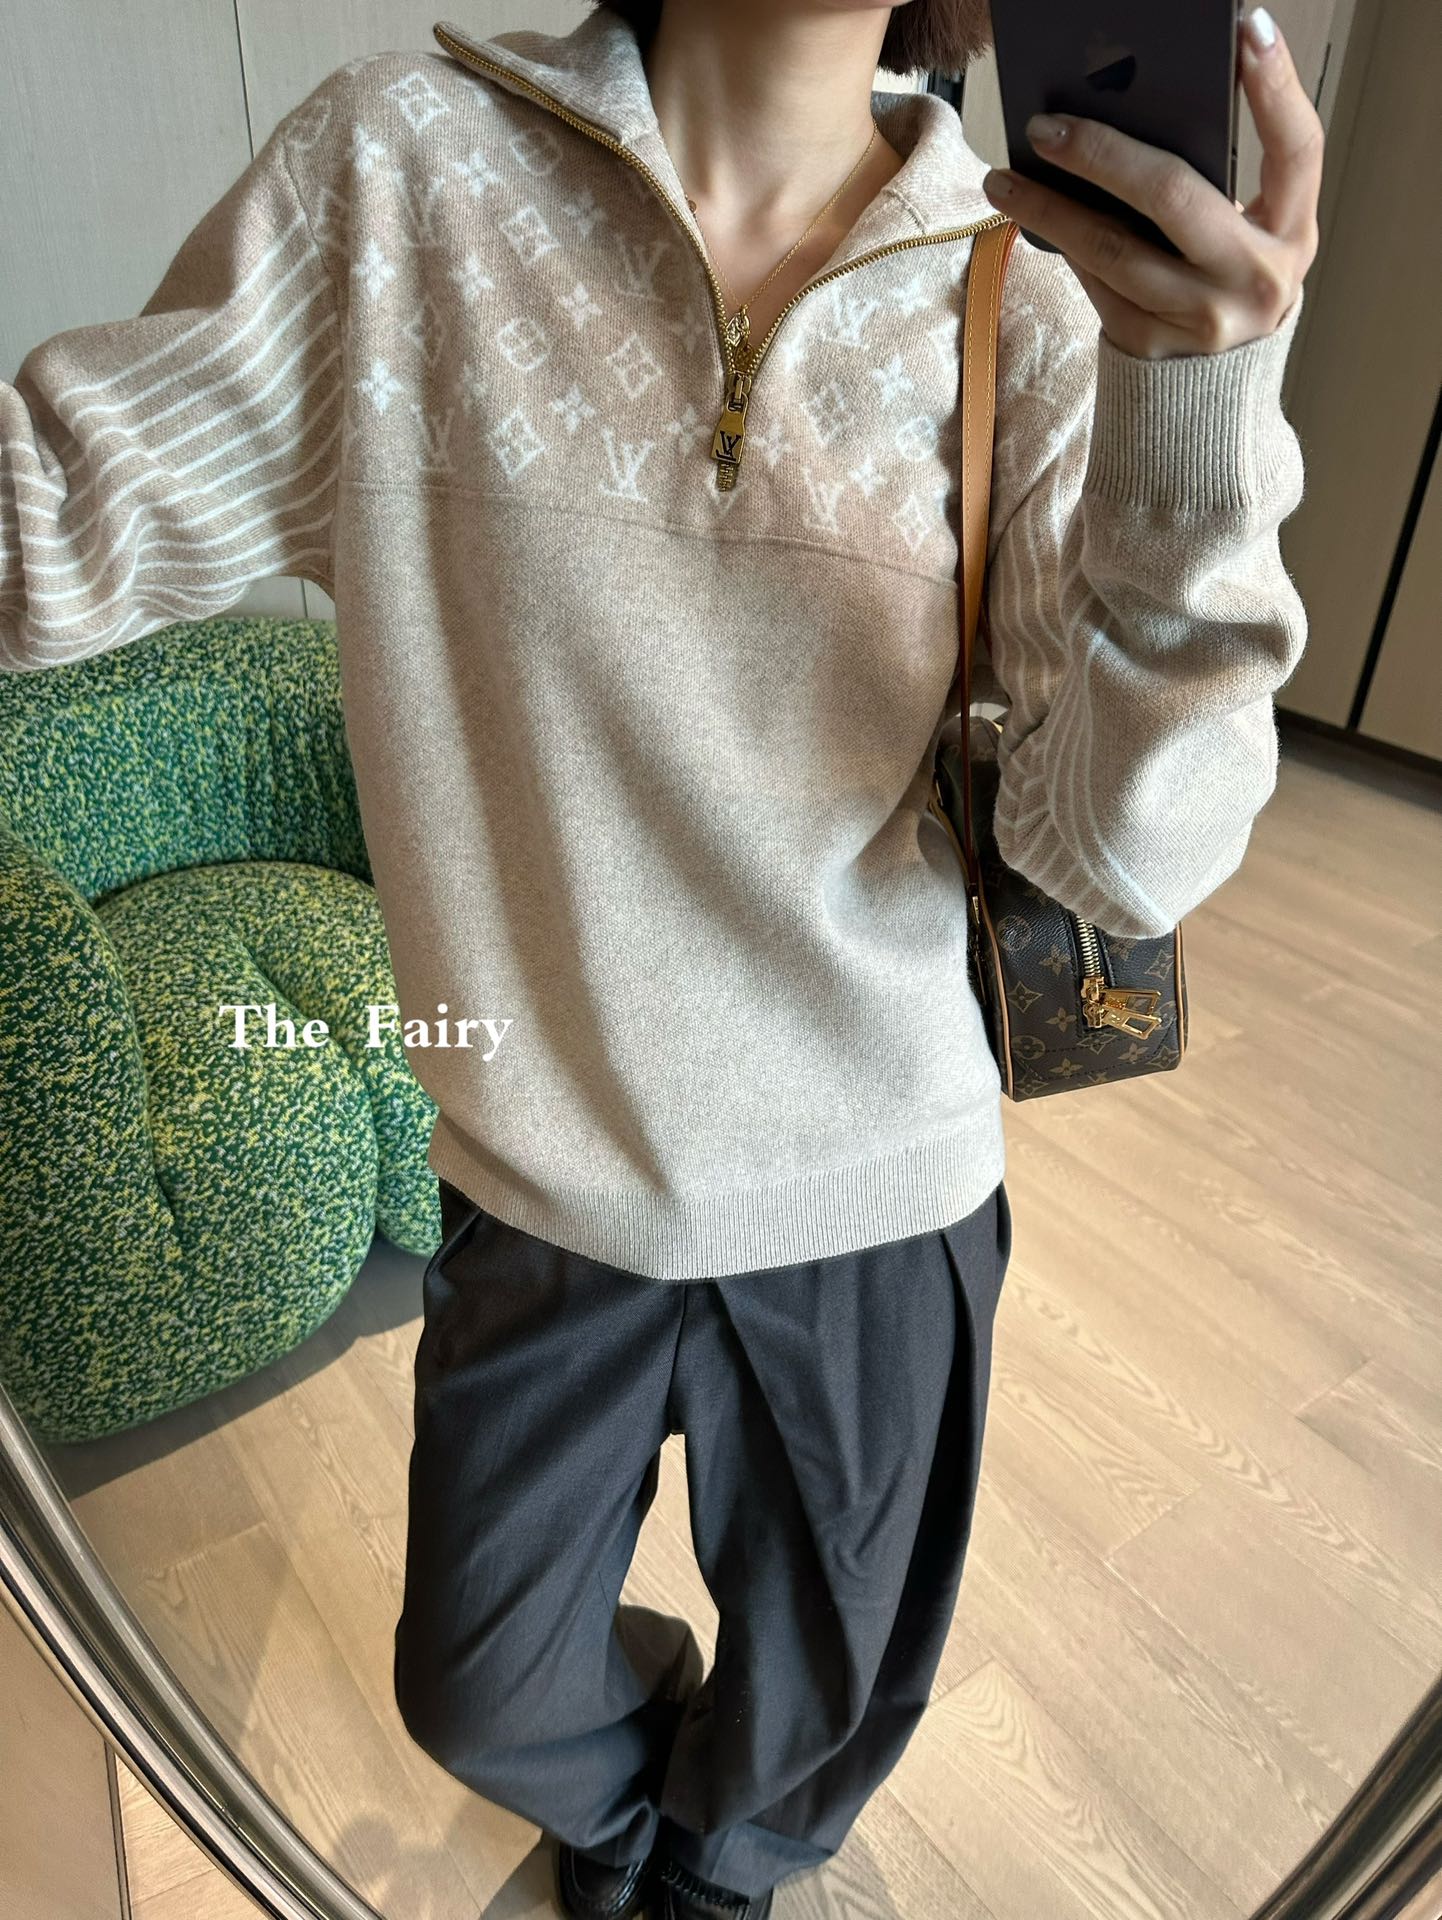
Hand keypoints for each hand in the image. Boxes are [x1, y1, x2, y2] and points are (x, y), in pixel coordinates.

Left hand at [980, 6, 1322, 359]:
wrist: (1216, 392)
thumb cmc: (1226, 283)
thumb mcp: (1246, 234)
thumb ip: (1213, 185)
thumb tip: (1128, 116)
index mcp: (1292, 232)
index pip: (1296, 148)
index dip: (1277, 87)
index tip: (1247, 29)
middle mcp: (1254, 278)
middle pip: (1172, 196)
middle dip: (1101, 153)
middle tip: (1046, 126)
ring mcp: (1202, 319)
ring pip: (1113, 249)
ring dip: (1049, 207)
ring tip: (1002, 179)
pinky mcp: (1153, 347)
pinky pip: (1096, 283)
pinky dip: (1062, 245)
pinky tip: (1030, 218)